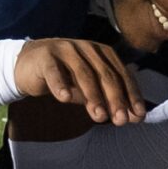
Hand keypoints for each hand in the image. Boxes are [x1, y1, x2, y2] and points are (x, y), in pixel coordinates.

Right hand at [15, 39, 144, 125]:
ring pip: (83, 73)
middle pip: (105, 74)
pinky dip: (60, 84)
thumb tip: (133, 117)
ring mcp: (66, 50)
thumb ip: (108, 99)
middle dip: (115, 99)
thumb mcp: (89, 88)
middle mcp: (88, 48)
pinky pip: (54, 71)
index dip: (131, 95)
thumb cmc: (65, 77)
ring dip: (93, 96)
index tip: (138, 116)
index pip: (122, 74)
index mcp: (103, 53)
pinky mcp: (46, 56)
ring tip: (99, 116)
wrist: (29, 64)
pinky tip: (64, 98)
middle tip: (121, 120)